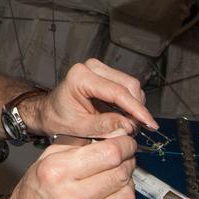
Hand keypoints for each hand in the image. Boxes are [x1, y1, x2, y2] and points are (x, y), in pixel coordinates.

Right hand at [0, 132, 136, 198]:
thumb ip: (75, 145)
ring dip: (125, 184)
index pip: (110, 153)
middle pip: (121, 172)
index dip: (125, 144)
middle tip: (123, 160)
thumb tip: (109, 134)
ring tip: (112, 182)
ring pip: (127, 195)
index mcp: (56, 174)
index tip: (126, 143)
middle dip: (127, 162)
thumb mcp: (43, 164)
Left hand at [26, 58, 157, 137]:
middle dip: (136, 109)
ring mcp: (99, 70)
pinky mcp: (105, 76)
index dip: (136, 109)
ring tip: (129, 125)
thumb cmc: (57, 118)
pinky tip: (125, 117)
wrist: (48, 113)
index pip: (118, 92)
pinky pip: (126, 88)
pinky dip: (130, 104)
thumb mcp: (78, 127)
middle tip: (137, 129)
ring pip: (131, 86)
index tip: (150, 124)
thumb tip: (128, 126)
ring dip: (134, 106)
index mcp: (81, 77)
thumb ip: (103, 126)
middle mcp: (91, 68)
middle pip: (128, 85)